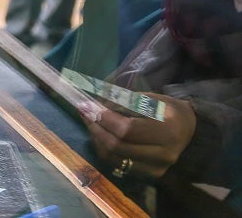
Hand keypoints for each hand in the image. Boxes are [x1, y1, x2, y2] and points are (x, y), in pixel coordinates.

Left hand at [79, 94, 197, 178]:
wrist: (189, 131)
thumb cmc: (167, 110)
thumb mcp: (151, 98)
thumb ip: (124, 102)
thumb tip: (96, 106)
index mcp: (168, 131)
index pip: (127, 129)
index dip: (104, 119)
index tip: (88, 106)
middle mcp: (164, 154)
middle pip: (117, 146)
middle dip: (96, 129)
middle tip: (85, 114)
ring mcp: (156, 168)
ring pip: (114, 158)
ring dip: (96, 140)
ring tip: (90, 123)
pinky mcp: (149, 175)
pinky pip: (117, 165)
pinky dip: (103, 150)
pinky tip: (99, 136)